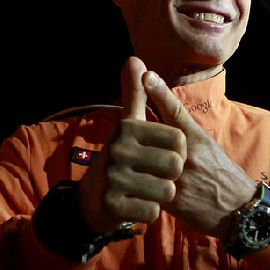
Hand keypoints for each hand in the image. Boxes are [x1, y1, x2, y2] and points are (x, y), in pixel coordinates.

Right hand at [77, 57, 185, 232]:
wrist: (91, 201)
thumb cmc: (119, 159)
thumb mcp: (127, 126)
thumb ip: (135, 95)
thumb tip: (134, 59)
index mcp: (127, 128)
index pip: (179, 140)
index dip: (177, 153)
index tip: (159, 156)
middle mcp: (117, 149)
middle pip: (175, 165)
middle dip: (170, 176)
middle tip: (152, 176)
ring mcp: (113, 177)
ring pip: (167, 191)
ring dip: (161, 195)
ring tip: (144, 191)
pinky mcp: (113, 205)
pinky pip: (154, 211)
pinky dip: (149, 211)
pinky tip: (135, 205)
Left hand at [137, 63, 255, 237]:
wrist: (238, 210)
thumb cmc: (220, 172)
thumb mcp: (206, 144)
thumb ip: (183, 124)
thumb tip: (162, 96)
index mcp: (197, 140)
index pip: (177, 111)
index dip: (160, 92)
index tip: (146, 75)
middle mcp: (189, 156)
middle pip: (156, 135)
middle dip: (137, 133)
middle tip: (122, 129)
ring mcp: (180, 179)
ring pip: (148, 164)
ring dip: (135, 161)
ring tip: (121, 159)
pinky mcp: (174, 202)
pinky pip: (149, 189)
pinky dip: (139, 184)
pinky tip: (130, 182)